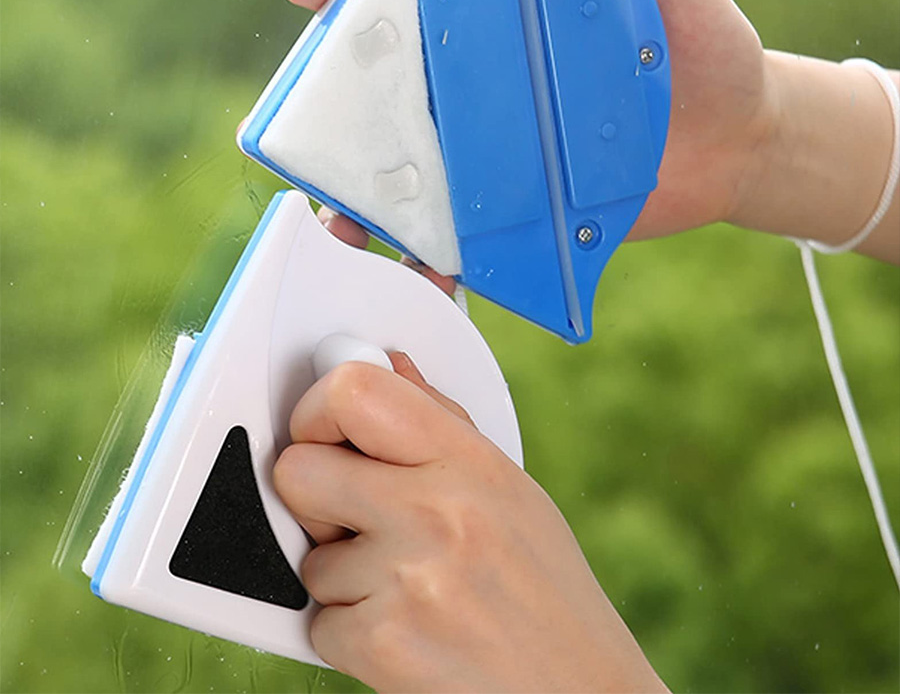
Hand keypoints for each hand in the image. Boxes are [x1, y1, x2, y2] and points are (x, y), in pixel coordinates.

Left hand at [273, 356, 666, 692]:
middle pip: (298, 470)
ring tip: (407, 585)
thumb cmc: (545, 588)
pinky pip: (317, 623)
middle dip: (312, 493)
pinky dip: (350, 632)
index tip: (325, 429)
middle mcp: (435, 511)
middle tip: (351, 513)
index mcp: (468, 461)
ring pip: (307, 558)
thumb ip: (440, 420)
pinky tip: (408, 628)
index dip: (318, 408)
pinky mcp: (383, 645)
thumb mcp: (510, 488)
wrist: (577, 690)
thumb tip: (392, 366)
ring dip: (341, 575)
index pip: (352, 391)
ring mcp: (407, 579)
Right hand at [279, 0, 771, 249]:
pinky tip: (427, 276)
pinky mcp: (525, 209)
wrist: (743, 137)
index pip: (414, 4)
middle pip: (390, 103)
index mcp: (500, 27)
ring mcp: (500, 154)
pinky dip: (443, 261)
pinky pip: (471, 237)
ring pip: (416, 179)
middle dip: (336, 125)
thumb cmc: (701, 43)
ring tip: (349, 231)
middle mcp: (485, 91)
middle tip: (304, 147)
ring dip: (372, 207)